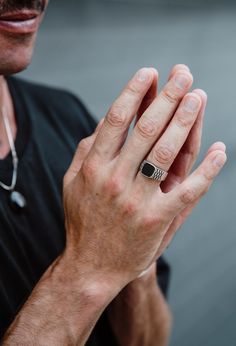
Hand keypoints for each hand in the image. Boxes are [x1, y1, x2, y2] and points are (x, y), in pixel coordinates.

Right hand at [63, 65, 225, 289]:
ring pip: (167, 153)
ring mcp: (137, 201)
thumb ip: (88, 149)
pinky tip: (221, 150)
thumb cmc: (83, 220)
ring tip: (198, 97)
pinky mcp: (157, 220)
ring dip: (186, 121)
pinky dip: (208, 170)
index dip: (135, 91)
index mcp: (93, 167)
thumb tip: (108, 118)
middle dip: (168, 97)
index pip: (117, 119)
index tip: (150, 72)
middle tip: (183, 74)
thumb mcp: (73, 181)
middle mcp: (114, 180)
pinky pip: (189, 190)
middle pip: (146, 129)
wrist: (91, 266)